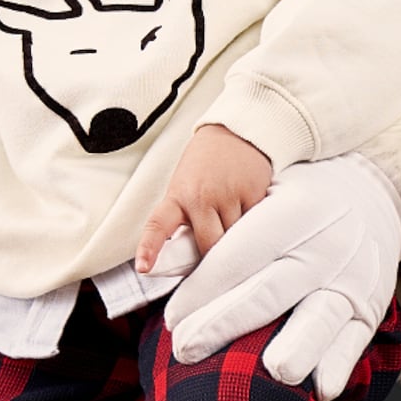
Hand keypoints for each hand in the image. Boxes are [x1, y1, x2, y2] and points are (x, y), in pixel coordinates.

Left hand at [136, 124, 271, 270]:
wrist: (234, 133)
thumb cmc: (205, 165)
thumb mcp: (185, 186)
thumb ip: (186, 217)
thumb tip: (192, 257)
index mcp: (178, 196)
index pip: (158, 225)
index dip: (149, 247)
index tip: (143, 267)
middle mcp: (201, 197)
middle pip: (209, 245)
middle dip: (215, 257)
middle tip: (219, 257)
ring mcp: (228, 195)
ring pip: (236, 239)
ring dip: (239, 238)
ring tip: (236, 216)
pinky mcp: (253, 193)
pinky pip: (256, 225)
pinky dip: (255, 224)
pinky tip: (250, 205)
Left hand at [163, 153, 400, 400]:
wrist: (370, 189)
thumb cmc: (295, 195)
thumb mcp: (255, 195)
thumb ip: (209, 230)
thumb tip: (156, 266)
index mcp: (293, 212)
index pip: (239, 255)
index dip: (202, 289)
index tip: (171, 318)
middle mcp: (325, 245)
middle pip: (269, 291)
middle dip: (224, 323)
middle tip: (184, 349)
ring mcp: (352, 277)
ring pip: (317, 317)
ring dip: (295, 347)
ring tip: (268, 373)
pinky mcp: (371, 304)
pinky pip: (356, 338)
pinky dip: (338, 365)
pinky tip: (319, 390)